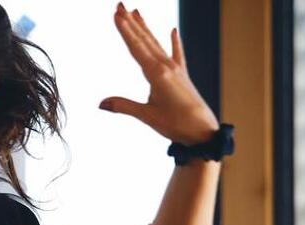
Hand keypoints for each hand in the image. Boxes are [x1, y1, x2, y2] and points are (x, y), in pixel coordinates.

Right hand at [99, 3, 218, 144]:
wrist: (203, 131)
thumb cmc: (177, 124)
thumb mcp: (147, 116)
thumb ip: (124, 106)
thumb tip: (101, 104)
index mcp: (157, 74)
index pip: (136, 48)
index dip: (125, 31)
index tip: (116, 15)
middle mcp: (167, 66)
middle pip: (145, 40)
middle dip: (131, 22)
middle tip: (120, 5)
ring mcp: (176, 69)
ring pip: (157, 43)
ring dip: (145, 28)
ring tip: (136, 11)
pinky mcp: (182, 75)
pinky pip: (177, 54)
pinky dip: (175, 42)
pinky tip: (173, 30)